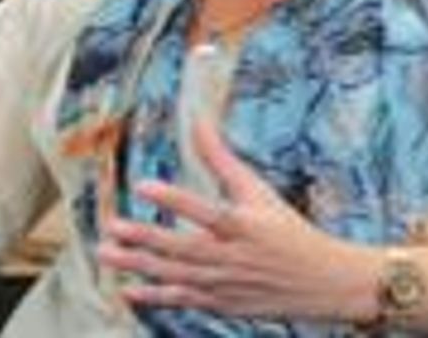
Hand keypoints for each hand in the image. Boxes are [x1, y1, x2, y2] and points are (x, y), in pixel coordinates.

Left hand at [96, 120, 378, 321]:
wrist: (321, 282)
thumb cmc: (287, 230)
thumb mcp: (259, 192)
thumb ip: (223, 160)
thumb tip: (199, 123)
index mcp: (246, 226)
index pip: (207, 212)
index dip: (175, 200)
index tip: (144, 185)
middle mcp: (234, 257)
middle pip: (184, 249)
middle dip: (145, 239)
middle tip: (111, 226)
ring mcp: (225, 284)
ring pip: (176, 276)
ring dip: (139, 266)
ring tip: (107, 252)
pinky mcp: (221, 304)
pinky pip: (183, 300)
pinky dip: (156, 296)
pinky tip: (128, 288)